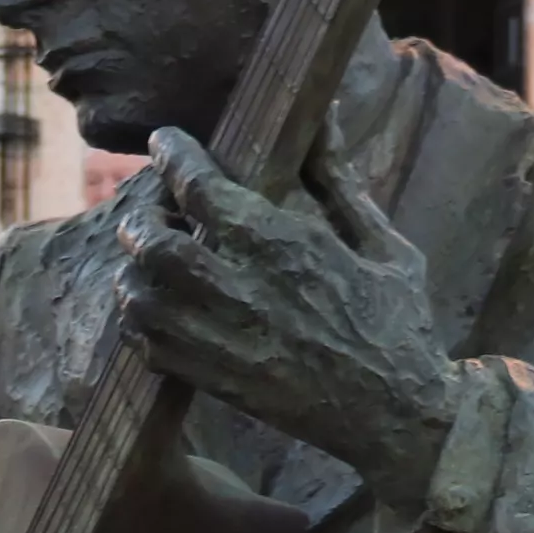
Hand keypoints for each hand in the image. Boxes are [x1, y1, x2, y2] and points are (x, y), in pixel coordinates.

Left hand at [118, 127, 459, 508]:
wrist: (398, 416)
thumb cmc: (397, 323)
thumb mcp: (382, 244)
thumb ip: (338, 181)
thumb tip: (322, 116)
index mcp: (284, 246)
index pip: (199, 186)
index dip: (172, 154)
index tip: (165, 142)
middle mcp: (243, 292)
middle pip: (154, 243)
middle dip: (144, 217)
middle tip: (156, 211)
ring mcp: (223, 342)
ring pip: (140, 296)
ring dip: (135, 270)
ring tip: (150, 260)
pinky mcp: (214, 383)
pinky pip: (147, 346)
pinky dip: (139, 321)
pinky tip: (159, 307)